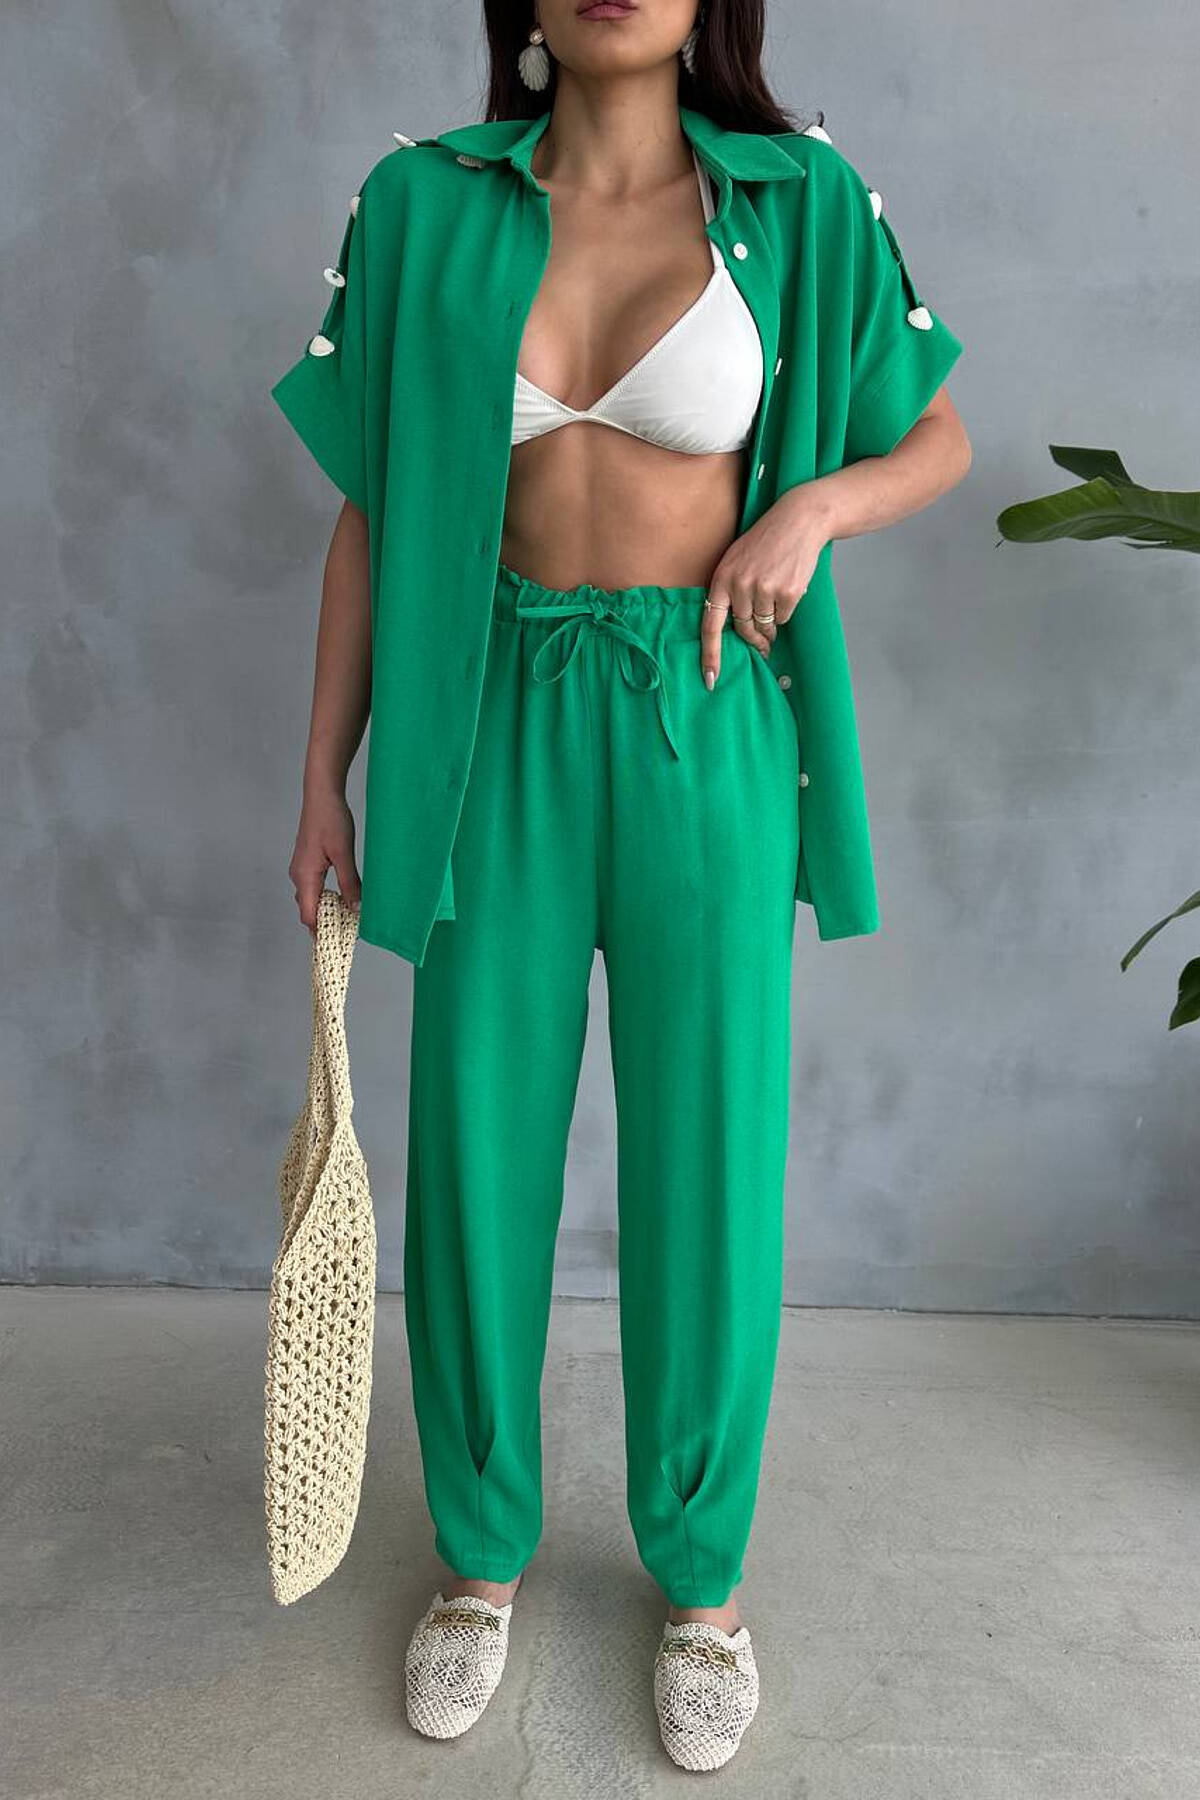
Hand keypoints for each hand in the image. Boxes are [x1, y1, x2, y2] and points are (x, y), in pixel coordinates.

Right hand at [289, 786, 361, 933]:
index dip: (321, 933)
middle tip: (347, 934)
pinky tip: (342, 897)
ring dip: (326, 910)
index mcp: (305, 876)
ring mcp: (301, 868)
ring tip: (347, 919)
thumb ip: (349, 883)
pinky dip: (325, 897)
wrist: (322, 794)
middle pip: (309, 910)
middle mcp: (299, 875)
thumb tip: (356, 909)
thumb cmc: (330, 819)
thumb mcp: (344, 854)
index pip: (309, 916)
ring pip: (312, 898)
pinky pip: (314, 887)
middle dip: (325, 924)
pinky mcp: (307, 861)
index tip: (335, 946)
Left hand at [701, 485, 832, 687]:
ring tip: (776, 602)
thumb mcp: (736, 560)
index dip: (710, 655)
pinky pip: (784, 618)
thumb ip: (729, 591)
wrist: (797, 520)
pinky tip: (788, 589)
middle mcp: (740, 585)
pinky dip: (786, 611)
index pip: (710, 625)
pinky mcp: (787, 592)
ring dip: (772, 624)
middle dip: (755, 641)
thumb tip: (733, 630)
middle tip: (763, 645)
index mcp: (721, 578)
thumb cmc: (765, 542)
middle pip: (743, 631)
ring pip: (766, 626)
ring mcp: (764, 589)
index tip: (711, 679)